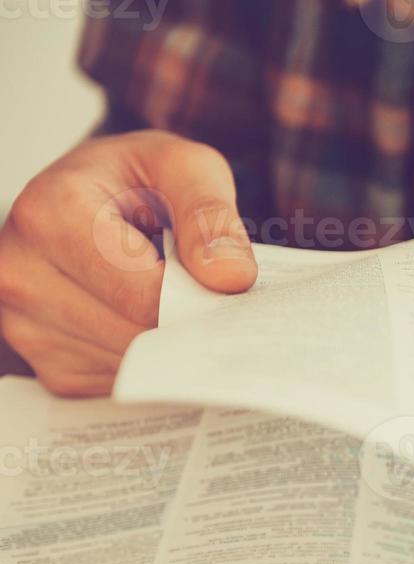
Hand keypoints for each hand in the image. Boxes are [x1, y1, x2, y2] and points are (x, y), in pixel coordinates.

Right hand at [0, 130, 256, 395]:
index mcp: (49, 214)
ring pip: (128, 365)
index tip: (228, 290)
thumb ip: (210, 215)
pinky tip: (149, 322)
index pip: (141, 295)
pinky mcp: (44, 361)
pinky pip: (116, 382)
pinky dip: (148, 362)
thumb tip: (229, 277)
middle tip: (210, 297)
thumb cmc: (138, 181)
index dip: (196, 299)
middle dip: (185, 324)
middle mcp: (20, 270)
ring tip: (174, 302)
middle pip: (134, 336)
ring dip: (168, 346)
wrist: (98, 197)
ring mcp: (24, 322)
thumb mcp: (184, 167)